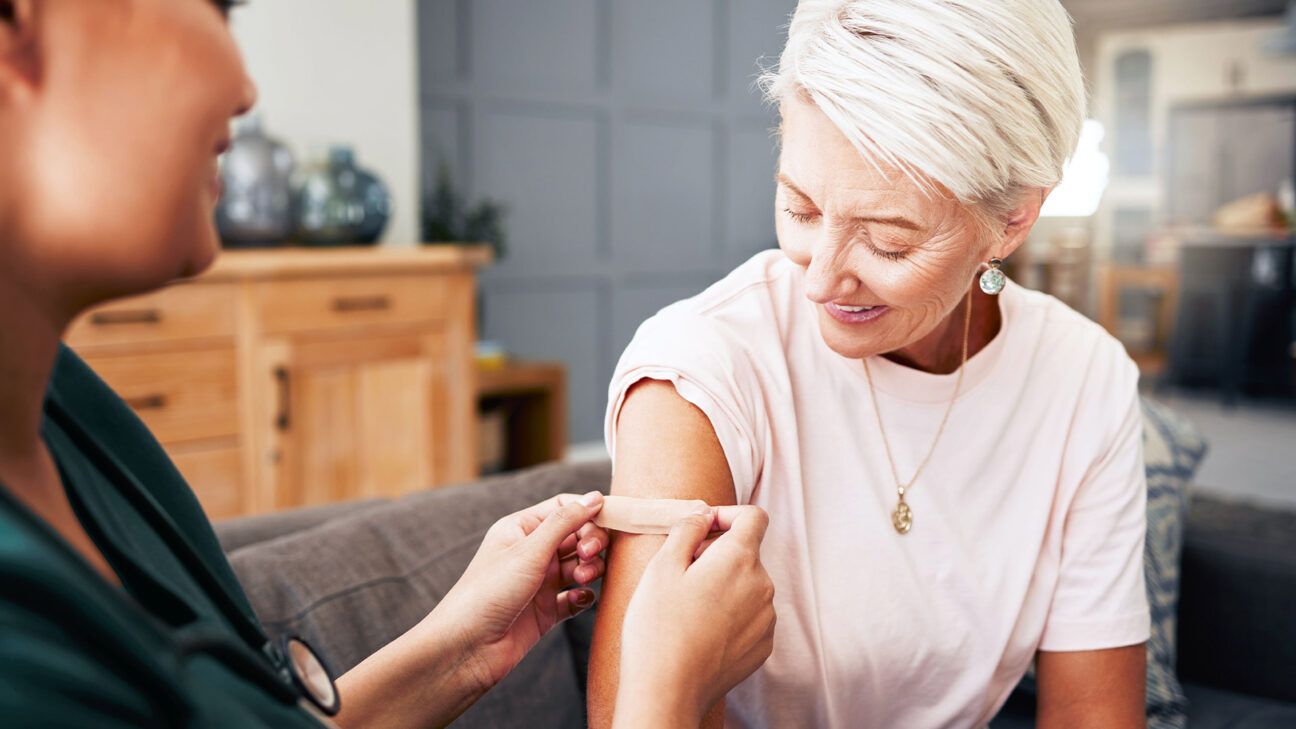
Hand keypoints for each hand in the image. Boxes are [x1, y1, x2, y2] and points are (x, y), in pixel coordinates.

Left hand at [423, 491, 609, 691]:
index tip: (611, 522)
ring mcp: (540, 582)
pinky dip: (584, 597)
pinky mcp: (546, 611)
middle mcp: (532, 553)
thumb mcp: (529, 550)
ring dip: (589, 569)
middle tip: (588, 556)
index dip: (588, 513)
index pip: (564, 509)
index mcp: (521, 529)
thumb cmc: (487, 593)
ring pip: (580, 567)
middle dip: (591, 543)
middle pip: (577, 536)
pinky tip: (578, 599)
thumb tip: (595, 497)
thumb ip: (565, 522)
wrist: (466, 648)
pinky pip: (577, 598)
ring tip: (581, 579)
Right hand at [615, 505, 775, 725]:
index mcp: (740, 559)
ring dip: (724, 585)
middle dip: (717, 553)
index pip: (753, 517)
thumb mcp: (662, 566)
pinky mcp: (762, 646)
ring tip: (688, 606)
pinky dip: (730, 614)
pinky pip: (750, 616)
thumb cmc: (658, 628)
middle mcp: (763, 586)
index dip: (727, 515)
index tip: (702, 528)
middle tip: (681, 573)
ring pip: (748, 585)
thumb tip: (703, 514)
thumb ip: (687, 528)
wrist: (667, 691)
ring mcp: (766, 619)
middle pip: (747, 552)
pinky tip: (701, 629)